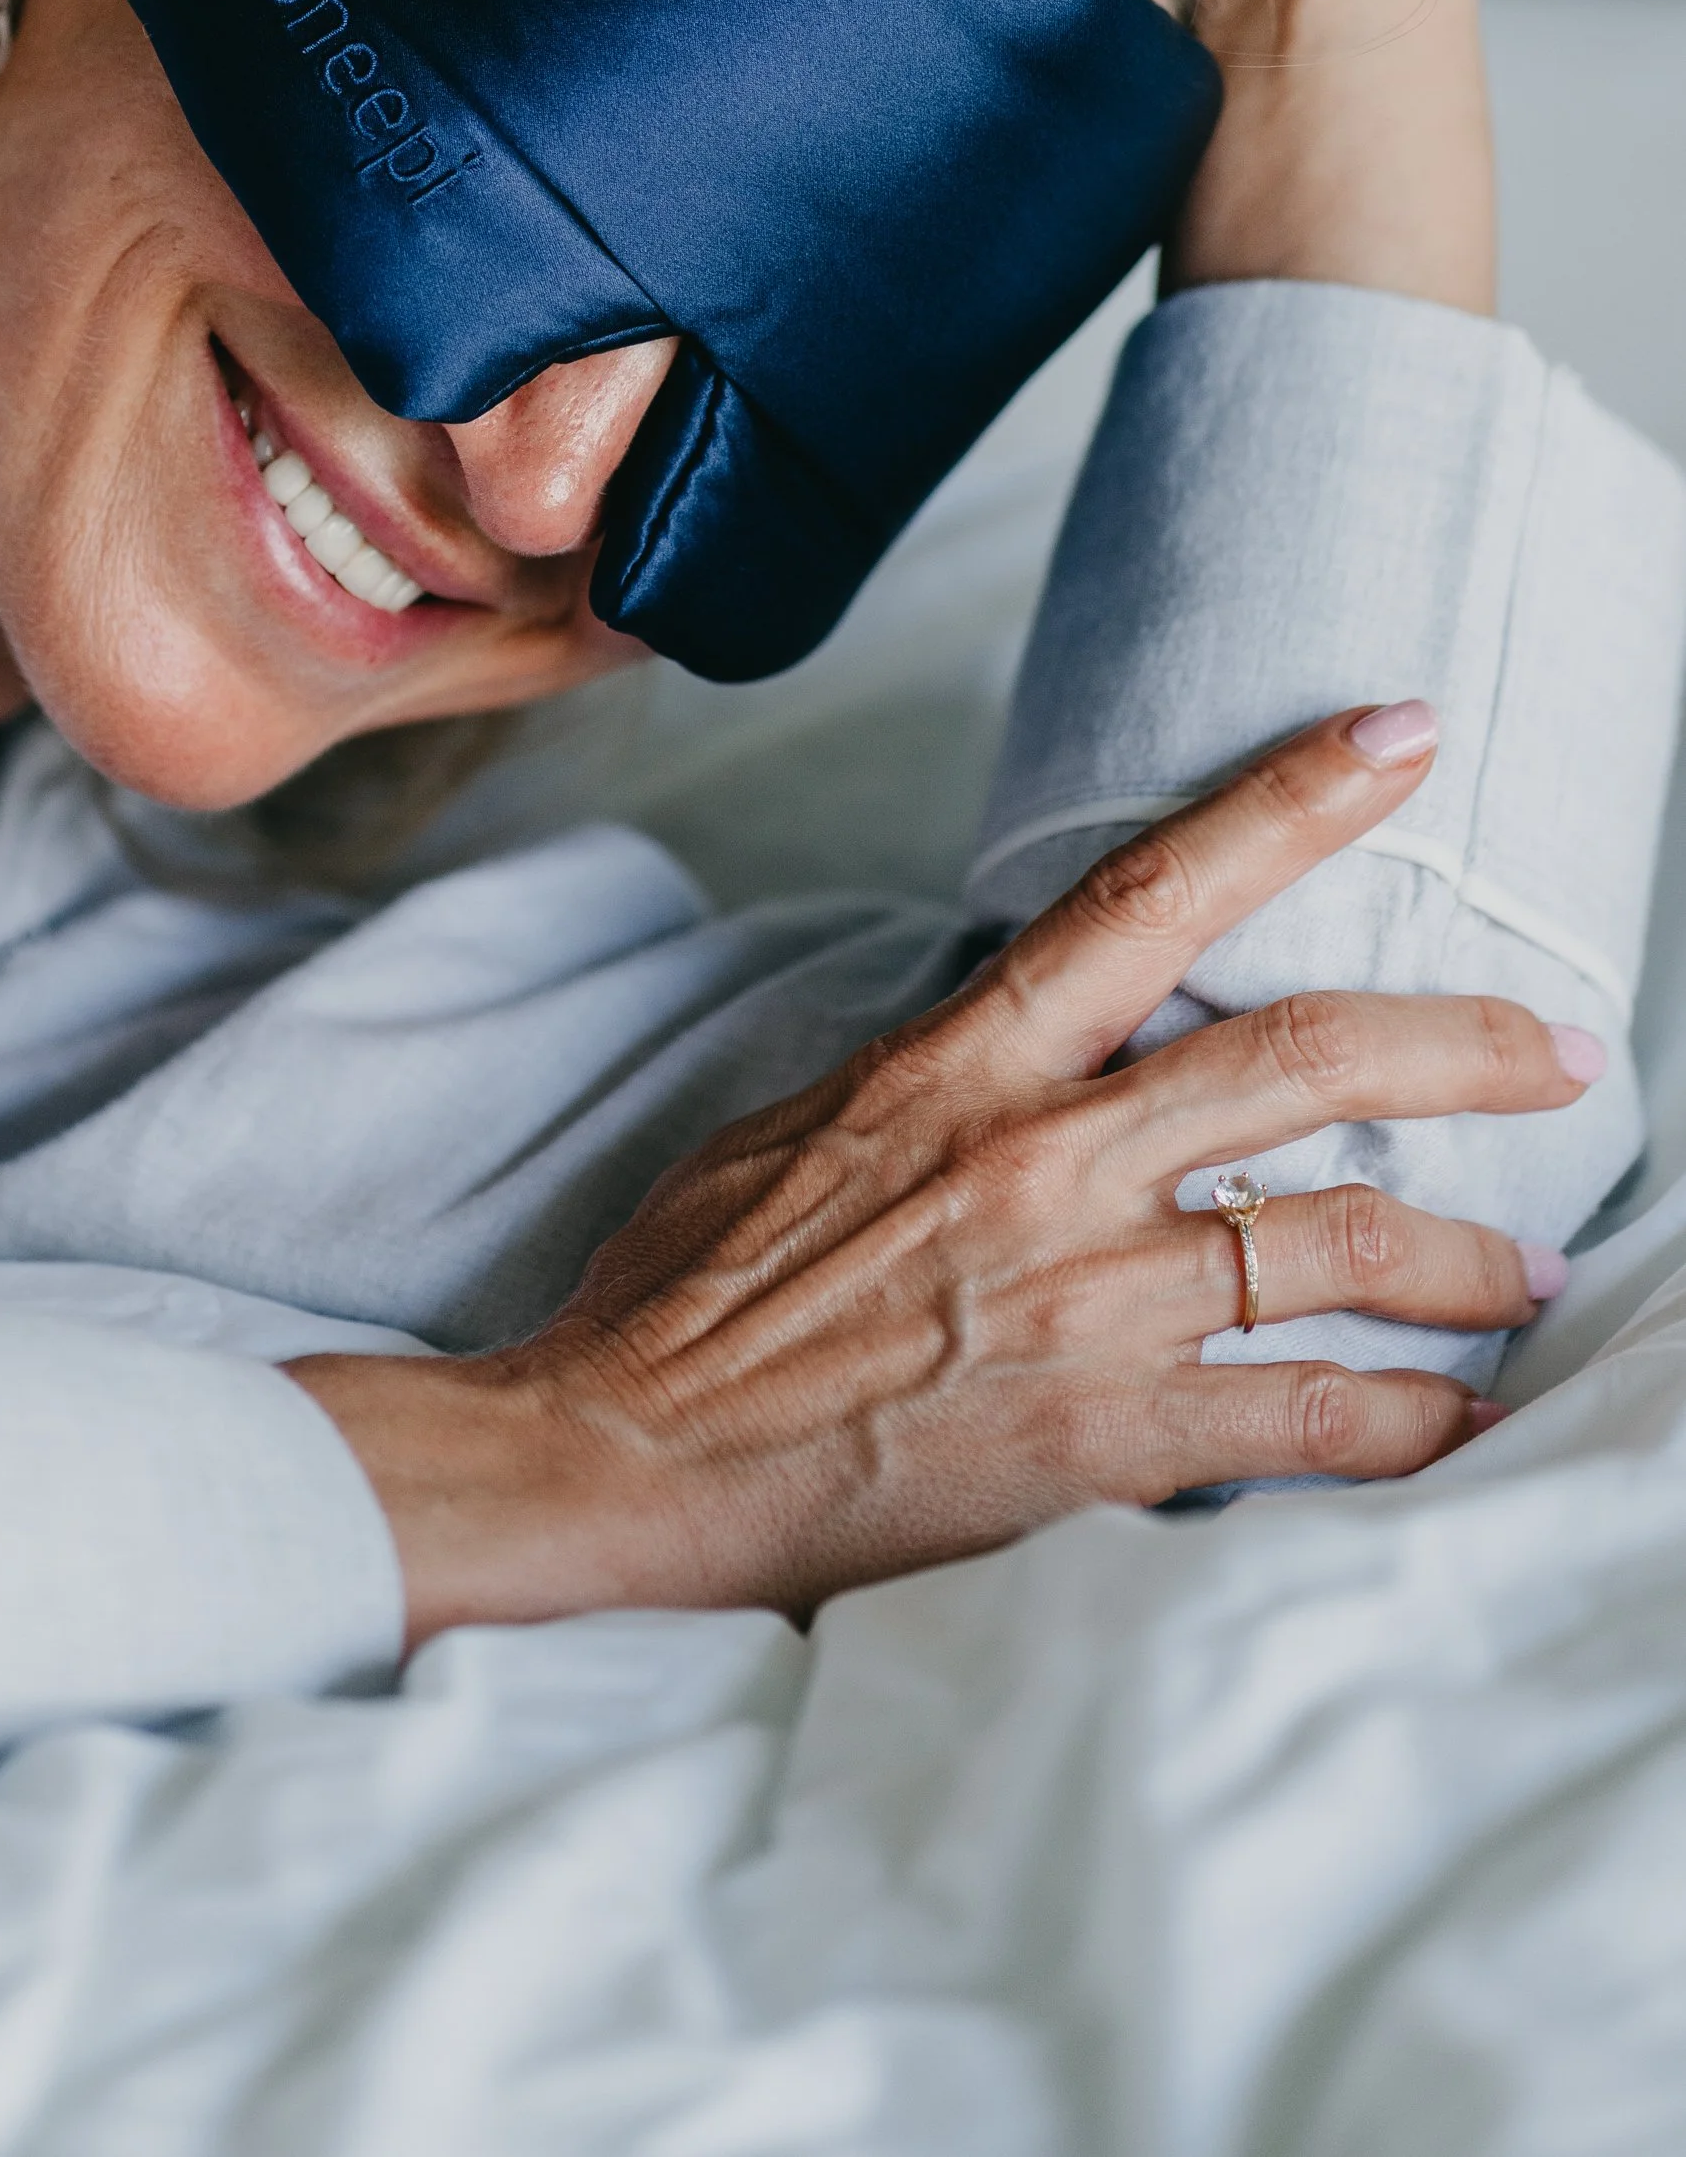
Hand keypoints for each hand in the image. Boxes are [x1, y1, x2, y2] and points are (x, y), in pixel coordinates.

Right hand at [290, 709, 1591, 1639]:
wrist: (620, 1448)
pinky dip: (1408, 1422)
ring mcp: (1076, 1297)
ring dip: (1468, 1256)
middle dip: (1462, 1043)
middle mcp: (1038, 1160)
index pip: (1149, 896)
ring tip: (1536, 1267)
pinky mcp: (1096, 1436)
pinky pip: (1302, 1417)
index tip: (1398, 737)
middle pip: (1300, 1061)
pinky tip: (1466, 1421)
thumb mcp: (803, 1120)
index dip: (1287, 804)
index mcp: (959, 1064)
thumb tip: (1026, 1030)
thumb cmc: (690, 1287)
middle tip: (1564, 1046)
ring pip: (1336, 1240)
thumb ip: (939, 1075)